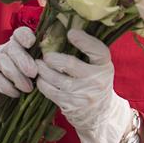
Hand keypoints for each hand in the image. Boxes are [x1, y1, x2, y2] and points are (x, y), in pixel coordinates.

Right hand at [0, 27, 37, 133]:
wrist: (0, 103)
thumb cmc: (22, 87)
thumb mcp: (33, 76)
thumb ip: (42, 68)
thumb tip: (59, 63)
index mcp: (17, 47)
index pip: (19, 34)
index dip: (25, 35)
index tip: (32, 43)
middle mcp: (3, 51)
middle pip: (11, 48)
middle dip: (23, 60)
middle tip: (34, 73)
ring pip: (2, 61)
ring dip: (17, 75)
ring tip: (28, 89)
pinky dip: (7, 86)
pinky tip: (16, 94)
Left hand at [35, 28, 132, 142]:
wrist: (100, 115)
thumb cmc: (95, 83)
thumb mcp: (98, 67)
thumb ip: (87, 52)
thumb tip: (65, 27)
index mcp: (105, 67)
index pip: (98, 51)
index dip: (84, 41)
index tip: (70, 33)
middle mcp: (97, 81)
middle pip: (70, 64)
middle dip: (52, 57)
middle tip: (45, 55)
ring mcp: (83, 95)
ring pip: (56, 78)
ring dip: (42, 69)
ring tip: (38, 64)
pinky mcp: (71, 106)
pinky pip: (50, 91)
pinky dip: (42, 83)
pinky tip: (41, 78)